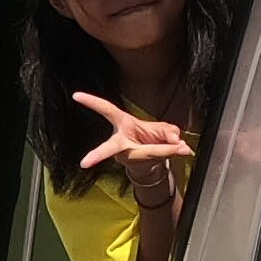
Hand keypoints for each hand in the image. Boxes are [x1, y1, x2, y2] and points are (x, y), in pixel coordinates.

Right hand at [69, 94, 195, 204]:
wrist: (153, 162)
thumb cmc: (151, 139)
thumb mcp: (162, 129)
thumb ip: (169, 131)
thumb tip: (176, 140)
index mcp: (123, 124)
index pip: (106, 109)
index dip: (91, 101)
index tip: (76, 95)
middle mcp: (121, 141)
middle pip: (109, 147)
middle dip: (98, 154)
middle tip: (84, 163)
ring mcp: (128, 156)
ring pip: (146, 152)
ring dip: (165, 149)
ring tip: (182, 147)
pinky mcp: (139, 165)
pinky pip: (159, 157)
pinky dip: (174, 152)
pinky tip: (184, 150)